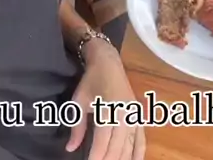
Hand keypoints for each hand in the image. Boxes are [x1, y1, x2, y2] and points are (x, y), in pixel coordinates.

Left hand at [66, 40, 145, 158]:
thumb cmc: (91, 80)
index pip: (102, 143)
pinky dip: (138, 153)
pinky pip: (141, 139)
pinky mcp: (139, 116)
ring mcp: (134, 116)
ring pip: (130, 147)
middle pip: (117, 148)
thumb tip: (70, 149)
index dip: (95, 158)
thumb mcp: (79, 101)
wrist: (108, 62)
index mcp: (107, 111)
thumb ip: (77, 127)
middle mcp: (124, 116)